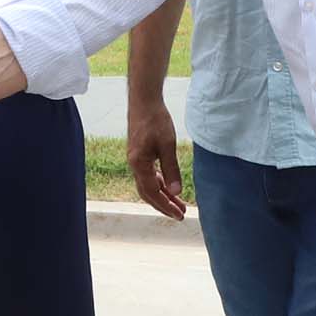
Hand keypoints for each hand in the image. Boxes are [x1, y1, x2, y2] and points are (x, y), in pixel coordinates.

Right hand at [126, 92, 185, 220]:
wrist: (144, 100)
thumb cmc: (155, 120)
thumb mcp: (167, 145)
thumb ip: (171, 169)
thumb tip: (176, 192)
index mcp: (139, 165)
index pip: (152, 193)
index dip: (166, 206)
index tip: (179, 215)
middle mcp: (134, 165)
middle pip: (148, 193)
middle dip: (164, 205)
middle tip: (180, 214)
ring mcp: (136, 160)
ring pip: (149, 184)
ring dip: (163, 195)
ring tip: (179, 203)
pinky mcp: (139, 154)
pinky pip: (148, 175)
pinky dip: (159, 183)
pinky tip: (169, 186)